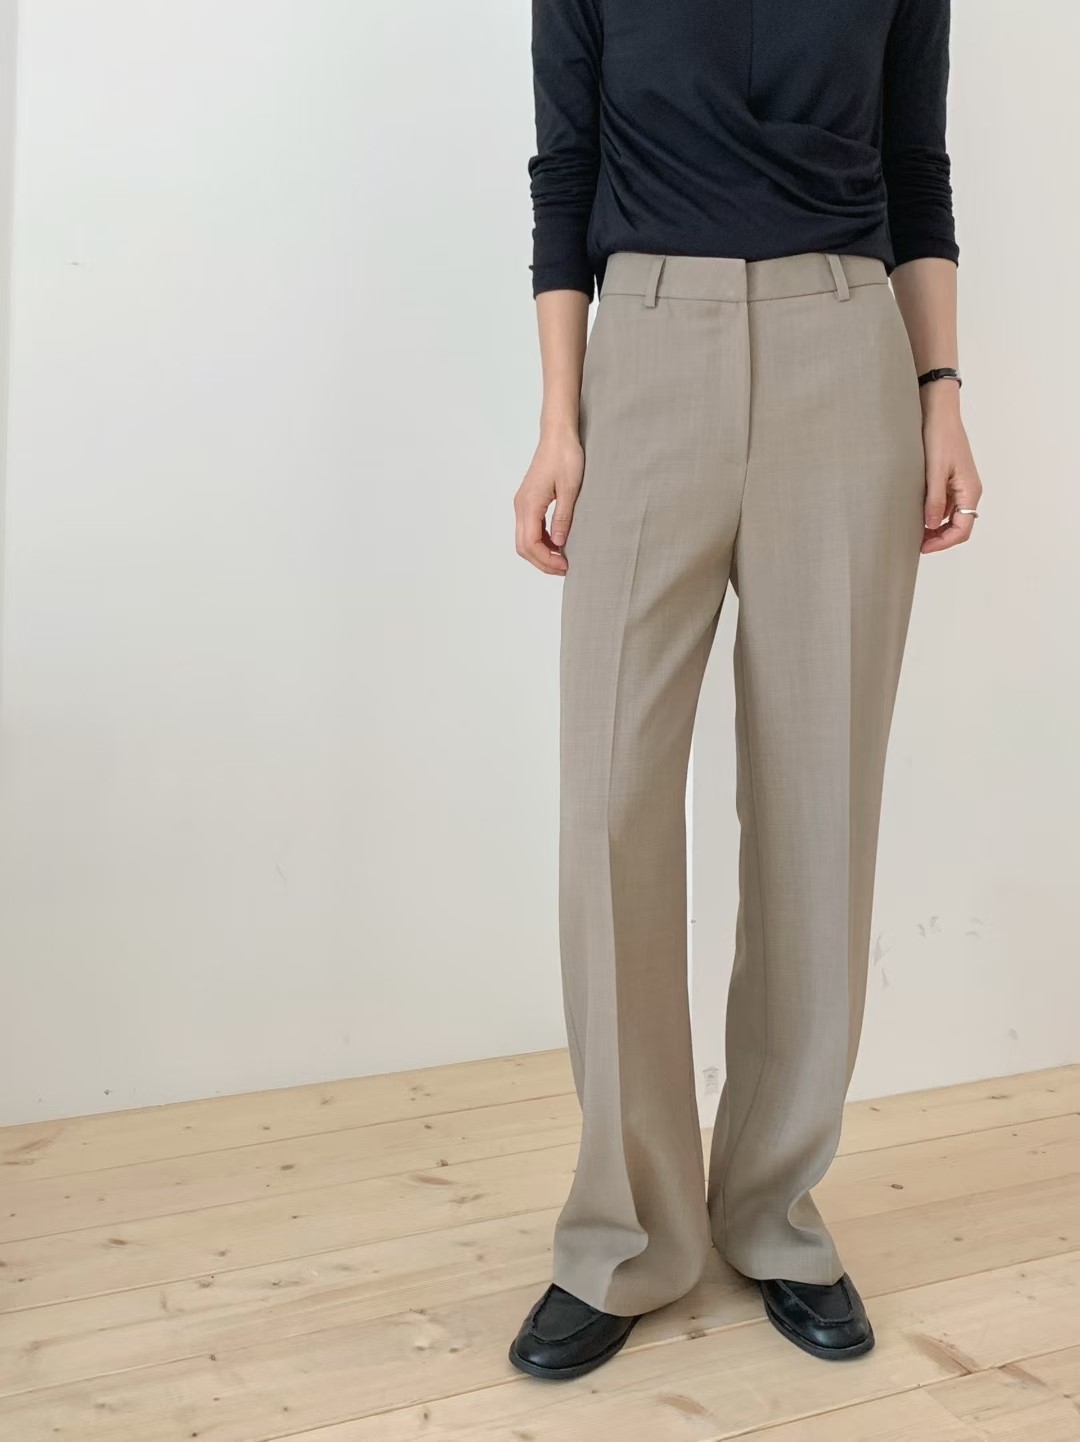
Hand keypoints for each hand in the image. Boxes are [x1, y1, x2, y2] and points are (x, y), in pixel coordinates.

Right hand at [513, 429, 583, 574]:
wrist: (558, 435)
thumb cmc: (565, 456)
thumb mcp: (570, 489)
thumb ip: (563, 518)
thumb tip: (559, 544)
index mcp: (529, 505)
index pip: (530, 544)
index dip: (546, 560)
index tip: (565, 566)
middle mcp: (521, 506)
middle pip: (524, 546)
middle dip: (542, 562)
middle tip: (564, 568)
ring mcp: (523, 504)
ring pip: (525, 539)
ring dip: (541, 553)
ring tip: (562, 559)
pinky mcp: (528, 501)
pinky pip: (529, 529)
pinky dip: (540, 541)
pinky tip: (557, 544)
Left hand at [920, 385, 982, 554]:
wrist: (939, 412)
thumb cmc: (939, 436)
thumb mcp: (934, 471)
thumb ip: (934, 500)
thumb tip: (932, 527)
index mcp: (970, 491)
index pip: (962, 530)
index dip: (943, 543)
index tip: (922, 548)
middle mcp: (968, 491)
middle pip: (958, 527)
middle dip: (939, 538)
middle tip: (915, 543)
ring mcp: (960, 487)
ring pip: (951, 518)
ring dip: (934, 528)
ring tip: (912, 531)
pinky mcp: (951, 481)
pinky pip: (945, 505)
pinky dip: (932, 514)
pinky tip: (916, 514)